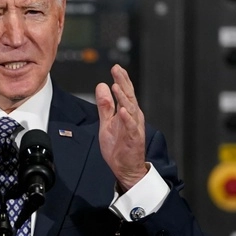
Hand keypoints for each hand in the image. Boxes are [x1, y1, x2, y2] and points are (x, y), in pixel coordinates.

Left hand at [95, 64, 147, 192]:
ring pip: (130, 109)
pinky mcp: (133, 139)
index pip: (125, 93)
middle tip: (117, 70)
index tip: (116, 68)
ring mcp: (134, 128)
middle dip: (123, 82)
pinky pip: (131, 127)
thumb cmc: (118, 146)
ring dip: (124, 98)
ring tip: (117, 87)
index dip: (121, 80)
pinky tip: (123, 111)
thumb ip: (105, 106)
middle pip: (129, 96)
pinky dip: (127, 119)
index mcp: (127, 113)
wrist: (126, 168)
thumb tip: (102, 86)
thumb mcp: (107, 122)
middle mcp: (132, 117)